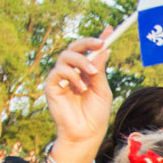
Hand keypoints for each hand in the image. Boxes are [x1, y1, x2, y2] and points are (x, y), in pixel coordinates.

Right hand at [44, 29, 112, 155]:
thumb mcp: (102, 89)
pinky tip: (81, 88)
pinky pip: (58, 71)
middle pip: (74, 47)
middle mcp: (72, 71)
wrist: (86, 134)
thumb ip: (100, 70)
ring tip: (92, 74)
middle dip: (87, 42)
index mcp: (85, 71)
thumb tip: (104, 49)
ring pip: (66, 56)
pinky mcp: (52, 86)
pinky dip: (72, 76)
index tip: (110, 29)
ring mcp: (61, 78)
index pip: (89, 51)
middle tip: (101, 43)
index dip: (98, 39)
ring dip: (81, 61)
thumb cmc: (95, 114)